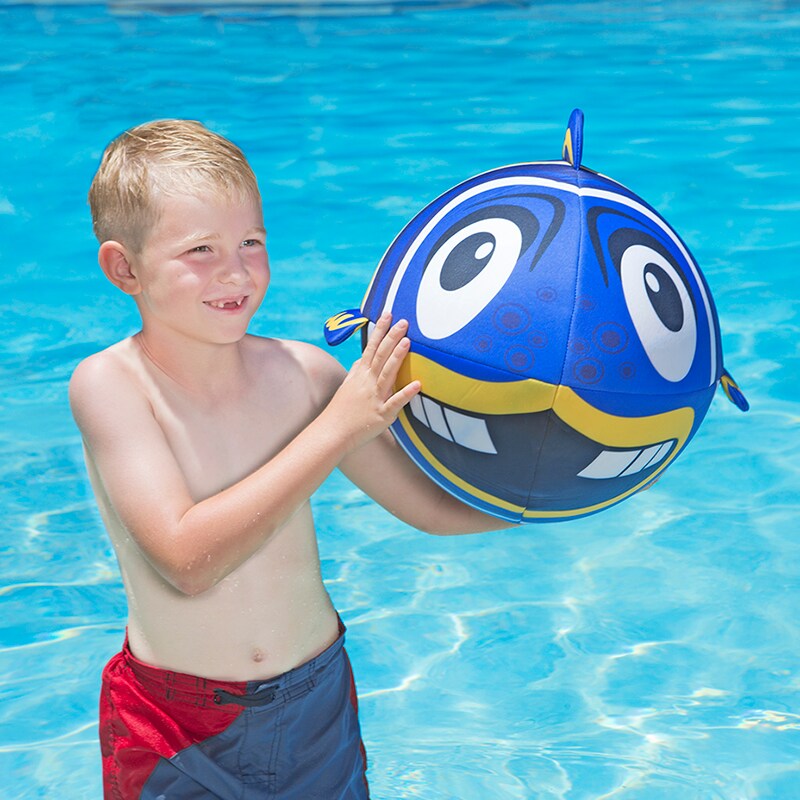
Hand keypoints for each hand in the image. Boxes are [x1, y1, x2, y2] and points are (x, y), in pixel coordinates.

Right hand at [325, 312, 420, 452]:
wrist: (332, 432)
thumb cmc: (341, 410)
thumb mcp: (347, 386)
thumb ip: (356, 372)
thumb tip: (362, 359)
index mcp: (361, 375)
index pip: (371, 347)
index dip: (380, 330)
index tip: (388, 314)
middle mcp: (367, 383)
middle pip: (380, 356)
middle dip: (392, 337)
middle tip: (404, 322)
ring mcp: (375, 398)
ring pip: (387, 373)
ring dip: (397, 357)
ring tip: (408, 341)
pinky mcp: (382, 414)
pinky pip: (396, 402)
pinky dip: (406, 393)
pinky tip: (418, 384)